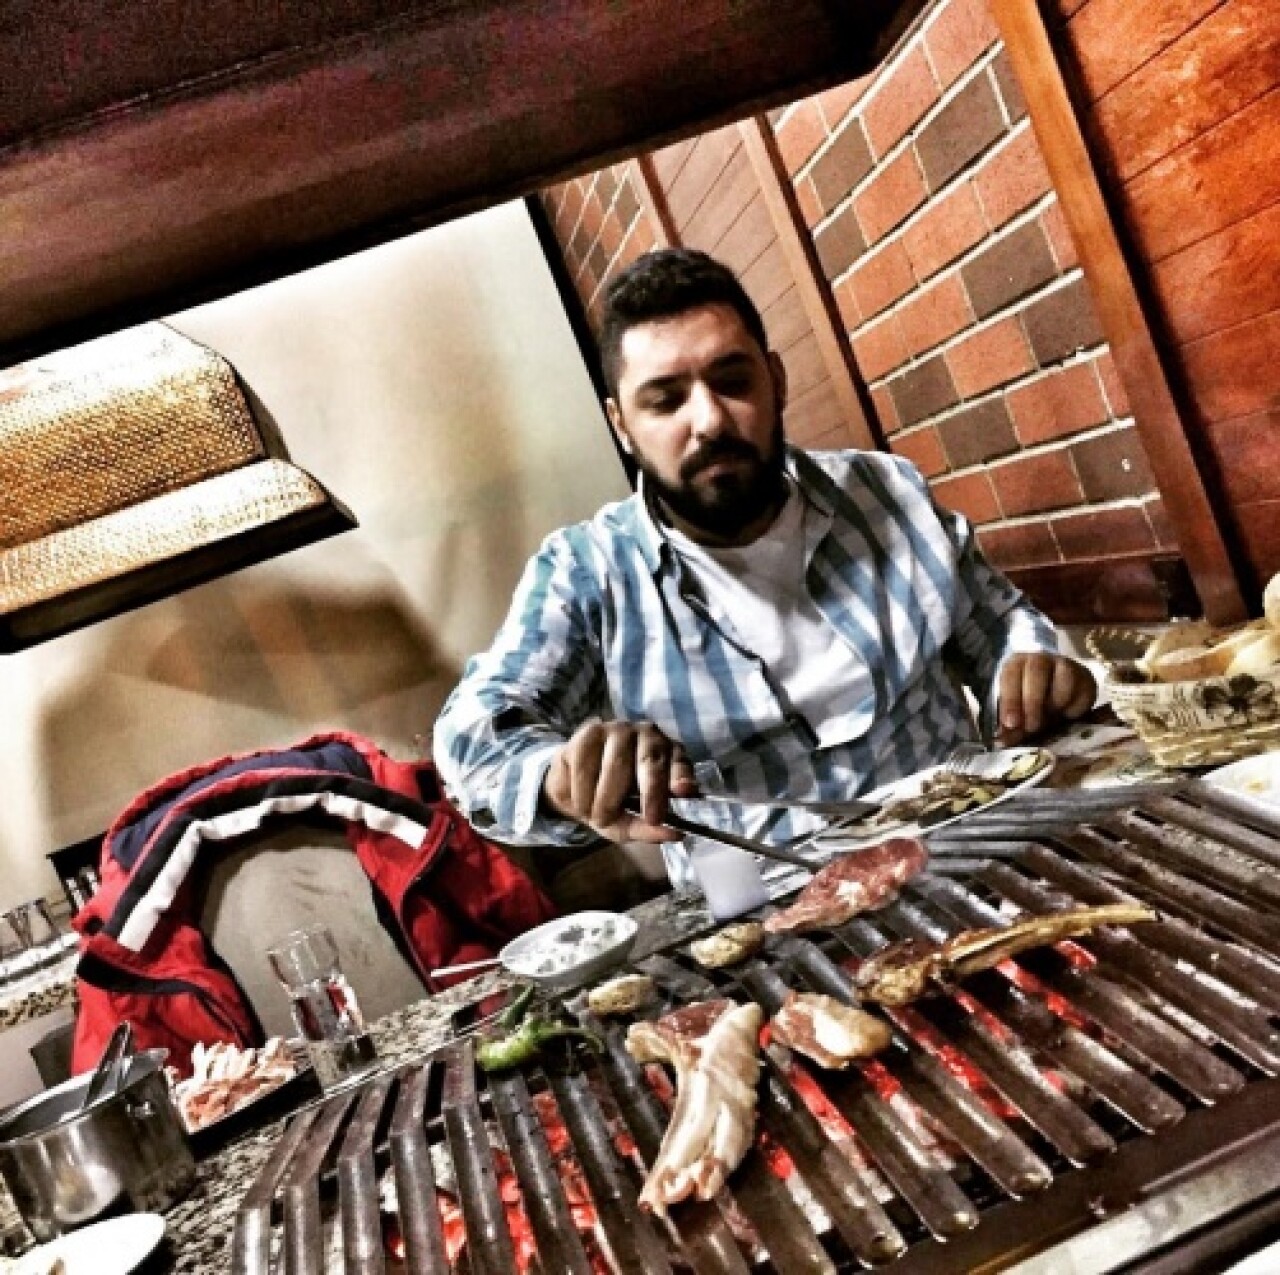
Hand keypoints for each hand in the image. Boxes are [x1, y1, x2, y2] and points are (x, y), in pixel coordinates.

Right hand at [542, 720, 697, 843]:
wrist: (572, 786)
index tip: (684, 790)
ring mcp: (618, 730)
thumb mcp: (629, 823)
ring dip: (605, 802)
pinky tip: (582, 803)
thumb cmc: (609, 803)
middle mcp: (648, 736)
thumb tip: (674, 834)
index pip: (680, 763)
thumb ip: (648, 829)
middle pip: (651, 760)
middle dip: (652, 791)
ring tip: (599, 818)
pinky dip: (582, 794)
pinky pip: (587, 766)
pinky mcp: (590, 732)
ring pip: (616, 766)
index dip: (682, 776)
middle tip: (652, 819)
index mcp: (667, 756)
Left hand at [997, 652, 1095, 744]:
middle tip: (1031, 727)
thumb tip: (1002, 741)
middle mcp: (1040, 660)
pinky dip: (1072, 709)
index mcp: (1016, 664)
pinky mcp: (1085, 679)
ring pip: (1064, 679)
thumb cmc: (1030, 702)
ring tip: (1049, 719)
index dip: (1010, 699)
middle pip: (1036, 670)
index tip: (1011, 723)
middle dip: (1032, 702)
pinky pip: (1081, 693)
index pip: (1010, 674)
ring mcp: (1065, 666)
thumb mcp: (1018, 712)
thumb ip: (1011, 725)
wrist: (1060, 696)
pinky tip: (1065, 715)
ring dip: (1054, 704)